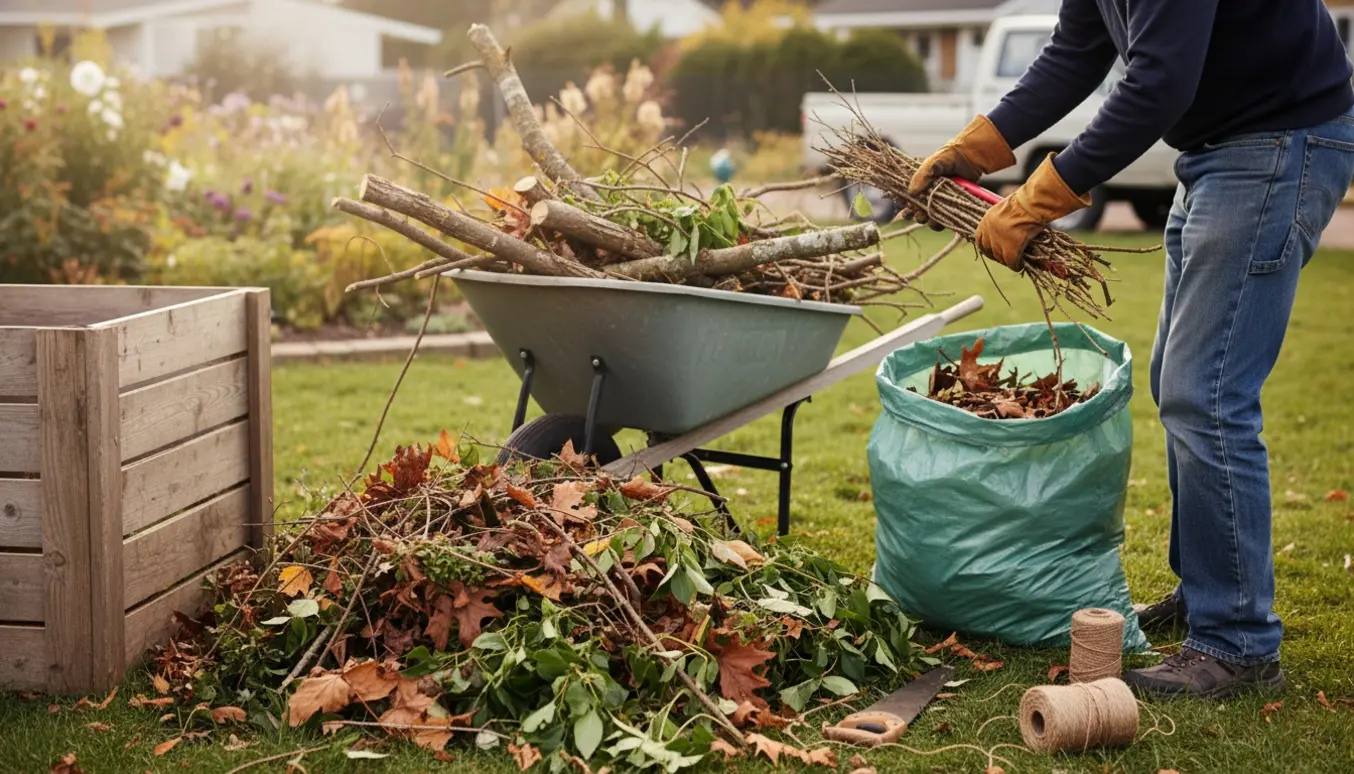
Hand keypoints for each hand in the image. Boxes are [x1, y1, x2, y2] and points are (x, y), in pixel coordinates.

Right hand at [902, 115, 1015, 228]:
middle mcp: (930, 196)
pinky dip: (942, 223)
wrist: (969, 157)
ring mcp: (943, 202)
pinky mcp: (954, 206)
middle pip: (920, 213)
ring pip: (932, 218)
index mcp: (922, 187)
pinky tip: (940, 222)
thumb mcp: (931, 164)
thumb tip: (911, 193)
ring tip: (930, 220)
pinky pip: (946, 219)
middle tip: (920, 215)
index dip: (908, 208)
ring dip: (928, 222)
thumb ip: (921, 177)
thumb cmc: (948, 158)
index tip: (909, 209)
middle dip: (918, 217)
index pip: (911, 202)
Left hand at [974, 153, 1089, 270]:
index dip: (988, 247)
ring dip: (1006, 261)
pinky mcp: (1010, 248)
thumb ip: (1002, 219)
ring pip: (999, 257)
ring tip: (1014, 262)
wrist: (1032, 204)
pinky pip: (1011, 262)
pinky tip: (1020, 266)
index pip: (980, 240)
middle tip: (1005, 258)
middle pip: (988, 250)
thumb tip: (1006, 227)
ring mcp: (998, 241)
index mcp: (986, 221)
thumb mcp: (1006, 208)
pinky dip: (1015, 265)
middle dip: (996, 255)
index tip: (994, 250)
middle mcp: (988, 232)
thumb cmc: (1025, 202)